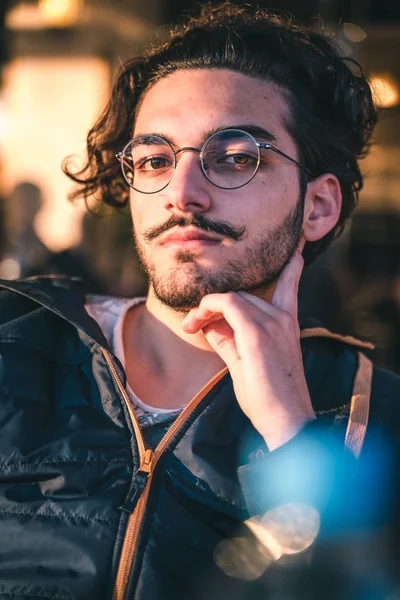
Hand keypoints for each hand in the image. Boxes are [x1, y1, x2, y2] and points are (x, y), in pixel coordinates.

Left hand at [181, 251, 315, 450]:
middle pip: (243, 295)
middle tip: (193, 323)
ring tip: (191, 325)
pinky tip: (195, 323)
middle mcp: (283, 318)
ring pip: (233, 297)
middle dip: (214, 305)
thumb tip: (209, 323)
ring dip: (207, 308)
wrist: (286, 421)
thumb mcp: (245, 362)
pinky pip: (227, 304)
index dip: (290, 268)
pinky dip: (208, 308)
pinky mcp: (258, 333)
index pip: (289, 285)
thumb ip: (229, 339)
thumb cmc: (268, 397)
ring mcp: (273, 323)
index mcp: (287, 324)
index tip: (295, 251)